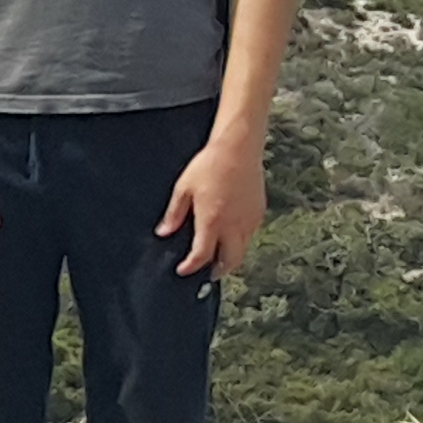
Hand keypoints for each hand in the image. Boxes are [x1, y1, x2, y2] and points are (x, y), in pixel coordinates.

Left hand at [159, 133, 265, 276]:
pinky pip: (250, 235)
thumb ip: (174, 214)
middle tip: (206, 274)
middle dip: (217, 271)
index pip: (202, 255)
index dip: (191, 267)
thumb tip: (163, 232)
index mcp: (212, 220)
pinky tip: (230, 236)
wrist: (238, 149)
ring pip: (242, 249)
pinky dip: (240, 241)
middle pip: (230, 261)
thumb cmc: (209, 165)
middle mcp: (234, 224)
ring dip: (230, 257)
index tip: (183, 270)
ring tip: (217, 257)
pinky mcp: (259, 212)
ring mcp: (250, 219)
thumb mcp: (183, 189)